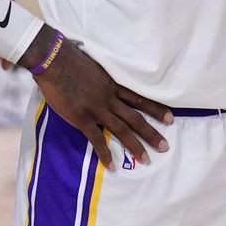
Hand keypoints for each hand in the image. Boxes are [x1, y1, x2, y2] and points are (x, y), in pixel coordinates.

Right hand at [32, 32, 171, 169]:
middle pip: (135, 118)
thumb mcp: (96, 67)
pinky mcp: (82, 118)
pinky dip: (105, 153)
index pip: (140, 99)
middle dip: (151, 133)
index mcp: (113, 85)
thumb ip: (104, 79)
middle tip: (164, 147)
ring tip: (146, 160)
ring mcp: (97, 108)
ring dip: (135, 146)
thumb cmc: (72, 60)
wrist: (55, 61)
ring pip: (121, 130)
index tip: (170, 118)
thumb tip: (108, 84)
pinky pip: (96, 139)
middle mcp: (110, 98)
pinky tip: (112, 166)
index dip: (156, 109)